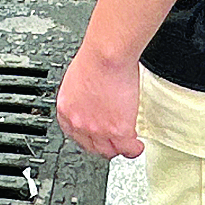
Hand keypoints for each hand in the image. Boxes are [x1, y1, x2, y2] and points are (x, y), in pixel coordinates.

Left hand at [56, 43, 142, 158]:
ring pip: (110, 150)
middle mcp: (79, 123)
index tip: (97, 135)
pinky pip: (128, 148)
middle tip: (113, 140)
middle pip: (92, 146)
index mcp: (66, 110)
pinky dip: (134, 148)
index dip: (89, 136)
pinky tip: (137, 145)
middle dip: (104, 144)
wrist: (106, 54)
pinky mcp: (118, 130)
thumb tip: (92, 99)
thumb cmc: (95, 58)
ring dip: (119, 148)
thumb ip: (82, 97)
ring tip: (127, 144)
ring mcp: (98, 130)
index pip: (75, 134)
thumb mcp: (78, 81)